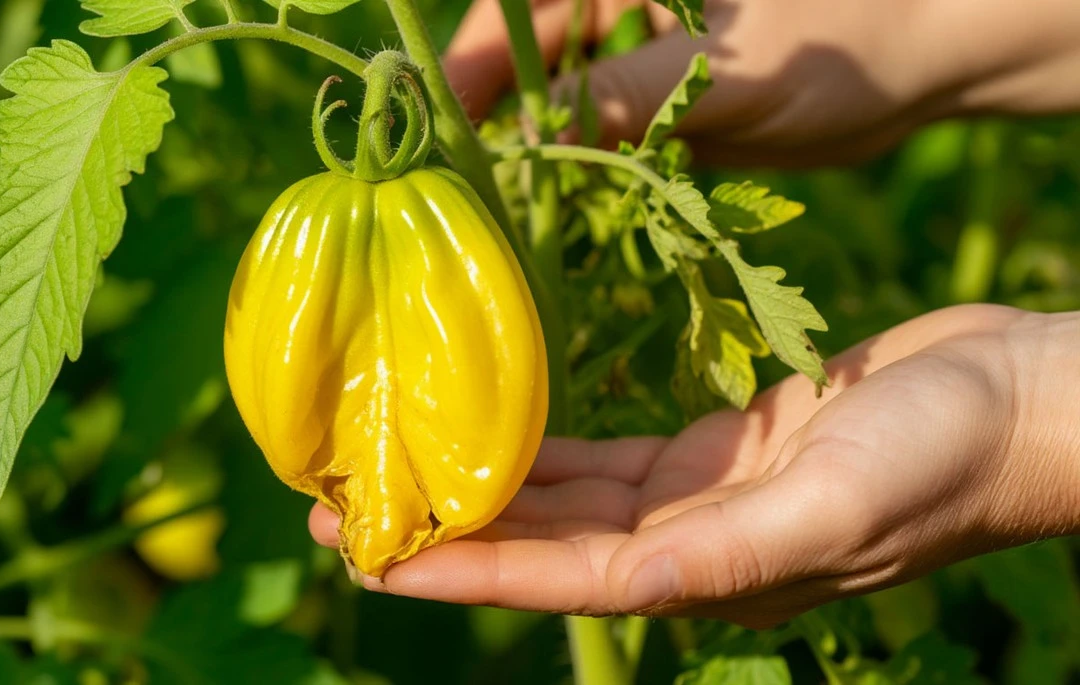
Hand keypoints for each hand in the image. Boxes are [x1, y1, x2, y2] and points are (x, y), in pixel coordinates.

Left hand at [308, 304, 1079, 627]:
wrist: (1008, 400)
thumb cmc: (938, 460)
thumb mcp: (835, 509)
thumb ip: (731, 556)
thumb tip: (629, 592)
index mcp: (709, 573)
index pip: (559, 579)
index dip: (466, 571)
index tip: (374, 558)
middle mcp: (690, 544)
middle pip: (543, 543)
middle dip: (447, 528)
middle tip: (346, 507)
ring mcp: (701, 496)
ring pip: (566, 498)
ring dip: (483, 485)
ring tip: (396, 468)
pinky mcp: (718, 448)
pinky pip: (608, 455)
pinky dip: (546, 447)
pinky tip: (495, 430)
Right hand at [444, 0, 1079, 164]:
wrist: (922, 62)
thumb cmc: (840, 38)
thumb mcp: (725, 69)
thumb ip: (623, 95)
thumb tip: (525, 134)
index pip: (513, 15)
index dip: (467, 74)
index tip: (440, 138)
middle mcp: (615, 7)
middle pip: (521, 67)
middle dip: (493, 128)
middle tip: (464, 199)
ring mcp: (636, 59)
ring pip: (556, 111)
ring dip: (535, 163)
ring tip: (506, 221)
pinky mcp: (658, 105)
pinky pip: (600, 142)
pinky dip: (585, 180)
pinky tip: (569, 221)